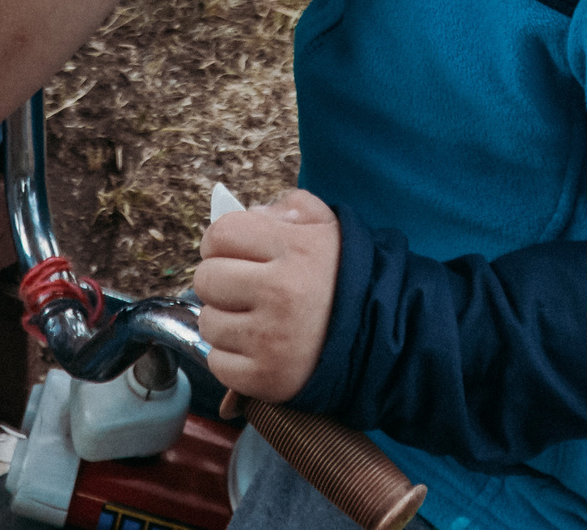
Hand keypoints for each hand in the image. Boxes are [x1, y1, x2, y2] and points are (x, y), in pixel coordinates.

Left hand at [192, 188, 340, 402]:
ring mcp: (271, 340)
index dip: (222, 242)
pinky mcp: (266, 379)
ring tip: (256, 318)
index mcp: (296, 250)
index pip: (219, 235)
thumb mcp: (326, 228)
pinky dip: (231, 357)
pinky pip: (217, 363)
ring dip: (226, 320)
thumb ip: (287, 208)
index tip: (235, 253)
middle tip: (246, 287)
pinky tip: (258, 347)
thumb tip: (247, 213)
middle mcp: (281, 294)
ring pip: (208, 322)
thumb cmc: (342, 278)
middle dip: (221, 281)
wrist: (380, 338)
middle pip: (206, 278)